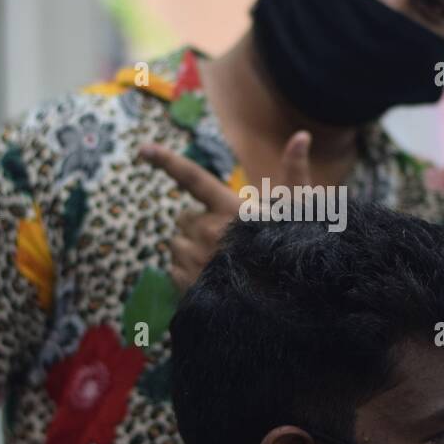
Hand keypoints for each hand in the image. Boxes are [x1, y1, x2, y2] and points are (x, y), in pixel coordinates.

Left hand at [139, 131, 312, 292]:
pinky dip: (187, 272)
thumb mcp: (299, 213)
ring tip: (221, 264)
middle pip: (184, 218)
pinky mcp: (186, 283)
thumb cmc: (294, 254)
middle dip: (199, 225)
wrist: (287, 309)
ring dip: (192, 250)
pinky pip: (174, 269)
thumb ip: (295, 173)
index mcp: (232, 211)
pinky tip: (212, 280)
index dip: (167, 161)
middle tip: (228, 241)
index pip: (194, 179)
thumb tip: (301, 134)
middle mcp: (210, 232)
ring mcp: (196, 260)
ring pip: (177, 244)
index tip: (143, 149)